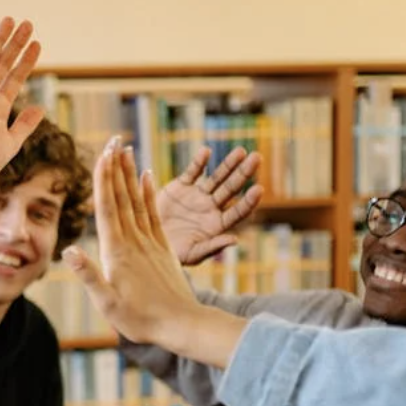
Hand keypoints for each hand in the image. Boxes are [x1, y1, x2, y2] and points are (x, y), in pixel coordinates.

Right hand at [62, 138, 200, 346]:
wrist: (181, 324)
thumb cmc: (140, 319)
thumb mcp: (108, 303)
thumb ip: (89, 276)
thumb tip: (67, 251)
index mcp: (117, 252)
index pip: (107, 208)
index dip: (104, 180)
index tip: (101, 155)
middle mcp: (134, 241)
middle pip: (122, 197)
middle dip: (116, 168)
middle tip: (113, 141)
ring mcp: (151, 242)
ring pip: (138, 200)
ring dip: (130, 174)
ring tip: (126, 150)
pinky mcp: (163, 248)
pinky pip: (154, 214)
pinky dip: (149, 193)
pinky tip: (148, 177)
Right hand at [155, 146, 263, 264]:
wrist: (146, 241)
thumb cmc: (171, 254)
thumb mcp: (192, 254)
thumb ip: (212, 246)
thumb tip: (235, 240)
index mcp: (216, 225)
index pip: (238, 212)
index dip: (248, 201)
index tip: (259, 189)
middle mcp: (211, 208)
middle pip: (231, 189)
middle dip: (243, 174)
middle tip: (256, 158)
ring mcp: (197, 196)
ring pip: (217, 177)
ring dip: (228, 164)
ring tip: (241, 151)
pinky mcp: (181, 187)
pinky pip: (193, 172)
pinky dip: (199, 162)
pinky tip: (206, 152)